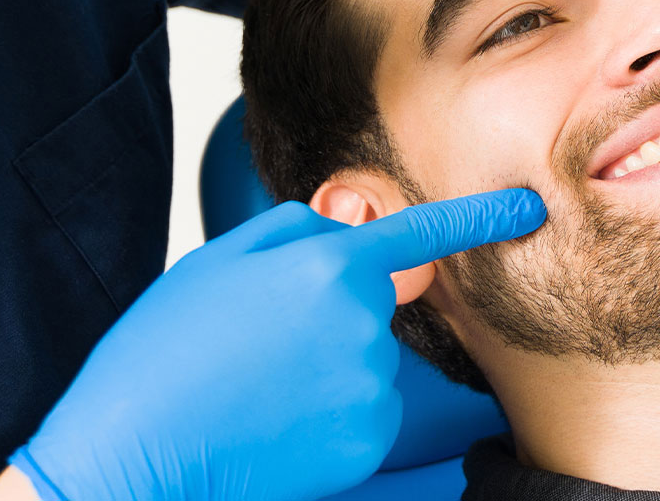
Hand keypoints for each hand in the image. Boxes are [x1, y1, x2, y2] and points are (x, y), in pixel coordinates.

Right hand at [9, 190, 545, 500]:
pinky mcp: (367, 443)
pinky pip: (362, 414)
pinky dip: (327, 420)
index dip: (480, 217)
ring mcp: (369, 388)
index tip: (527, 208)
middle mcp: (363, 325)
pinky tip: (273, 426)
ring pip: (364, 364)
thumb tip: (344, 233)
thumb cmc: (163, 353)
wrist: (132, 450)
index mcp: (326, 268)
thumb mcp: (217, 263)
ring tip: (253, 389)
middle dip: (327, 318)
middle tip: (254, 346)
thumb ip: (293, 234)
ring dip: (323, 372)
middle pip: (369, 308)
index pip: (420, 236)